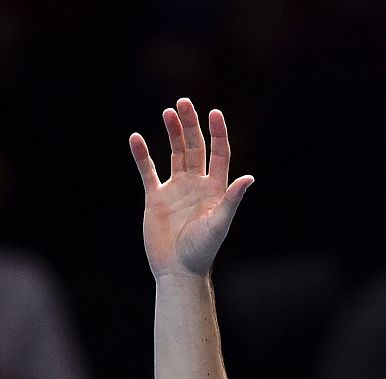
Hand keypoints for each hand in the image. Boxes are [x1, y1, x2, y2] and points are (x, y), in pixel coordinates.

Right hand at [129, 99, 254, 278]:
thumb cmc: (202, 250)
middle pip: (195, 147)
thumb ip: (232, 199)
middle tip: (183, 102)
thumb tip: (249, 178)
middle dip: (190, 125)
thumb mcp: (219, 223)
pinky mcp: (156, 198)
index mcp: (215, 189)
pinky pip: (148, 171)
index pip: (218, 153)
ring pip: (174, 154)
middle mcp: (196, 185)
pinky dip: (142, 155)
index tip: (214, 112)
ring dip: (172, 133)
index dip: (217, 133)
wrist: (178, 270)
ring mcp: (176, 190)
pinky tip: (136, 138)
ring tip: (168, 112)